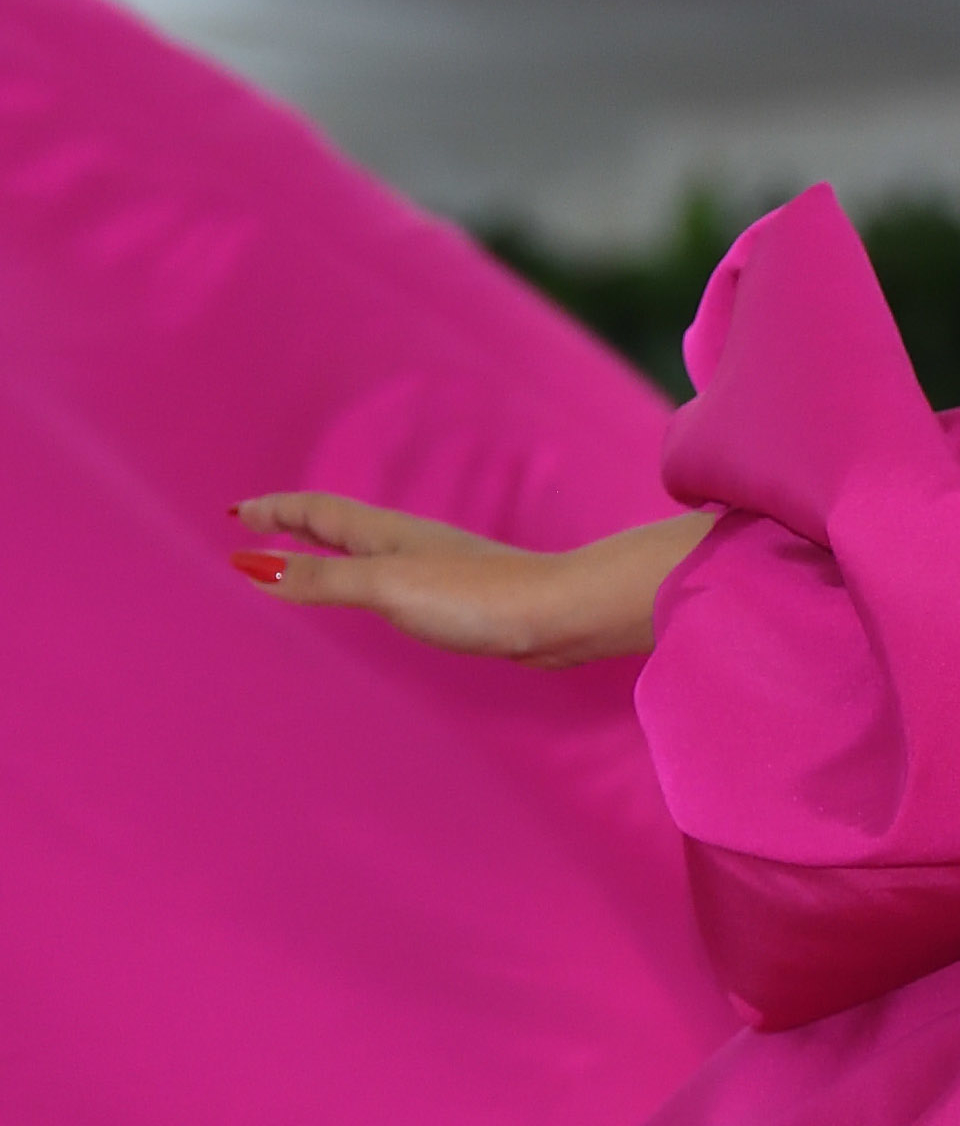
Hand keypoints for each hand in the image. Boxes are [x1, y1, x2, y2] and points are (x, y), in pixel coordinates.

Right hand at [230, 495, 709, 661]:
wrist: (558, 614)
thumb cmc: (476, 598)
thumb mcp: (385, 586)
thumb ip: (320, 579)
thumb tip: (250, 566)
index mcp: (383, 533)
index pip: (314, 512)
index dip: (273, 511)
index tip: (234, 513)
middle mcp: (406, 543)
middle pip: (336, 526)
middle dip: (293, 525)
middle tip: (257, 525)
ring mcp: (434, 568)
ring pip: (364, 552)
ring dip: (327, 552)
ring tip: (304, 559)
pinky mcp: (458, 598)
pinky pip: (391, 580)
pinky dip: (363, 581)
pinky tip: (381, 598)